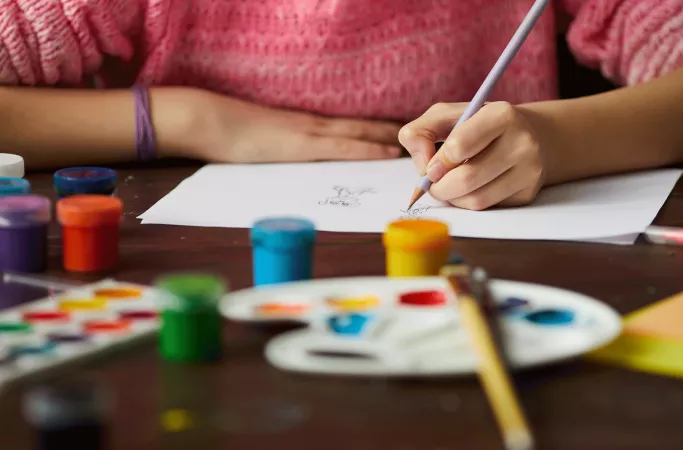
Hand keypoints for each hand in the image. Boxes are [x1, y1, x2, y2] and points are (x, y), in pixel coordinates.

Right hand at [171, 89, 402, 162]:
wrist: (210, 120)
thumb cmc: (229, 132)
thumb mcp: (262, 138)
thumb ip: (282, 145)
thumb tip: (291, 154)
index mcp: (304, 125)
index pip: (347, 126)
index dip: (374, 129)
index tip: (397, 133)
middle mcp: (314, 125)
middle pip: (362, 125)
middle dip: (390, 132)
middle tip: (421, 137)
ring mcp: (310, 132)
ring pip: (360, 133)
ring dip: (388, 139)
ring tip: (416, 143)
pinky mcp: (304, 145)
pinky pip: (344, 147)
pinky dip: (368, 148)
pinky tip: (388, 153)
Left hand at [399, 101, 546, 209]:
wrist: (526, 136)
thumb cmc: (476, 126)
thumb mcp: (446, 116)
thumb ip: (420, 132)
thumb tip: (423, 166)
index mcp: (501, 115)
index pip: (460, 145)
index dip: (438, 161)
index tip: (431, 168)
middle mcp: (521, 142)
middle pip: (467, 179)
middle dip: (440, 187)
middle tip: (433, 185)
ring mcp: (529, 170)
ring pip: (477, 199)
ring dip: (453, 199)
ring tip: (449, 187)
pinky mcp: (528, 192)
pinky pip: (488, 208)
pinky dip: (469, 203)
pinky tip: (469, 189)